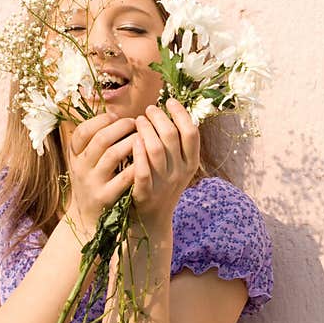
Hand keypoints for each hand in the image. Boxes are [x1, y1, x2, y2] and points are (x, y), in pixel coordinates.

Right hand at [65, 112, 137, 231]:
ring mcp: (93, 183)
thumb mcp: (85, 163)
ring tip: (143, 137)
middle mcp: (81, 168)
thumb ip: (94, 142)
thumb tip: (113, 114)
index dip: (101, 120)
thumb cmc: (94, 183)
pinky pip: (125, 177)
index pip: (82, 131)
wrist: (88, 220)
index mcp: (75, 157)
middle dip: (121, 127)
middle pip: (101, 139)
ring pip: (113, 154)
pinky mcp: (107, 197)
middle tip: (136, 123)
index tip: (115, 117)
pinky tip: (148, 158)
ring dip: (132, 142)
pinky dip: (138, 164)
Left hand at [132, 98, 200, 229]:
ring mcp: (163, 184)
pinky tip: (133, 140)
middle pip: (171, 136)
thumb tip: (172, 110)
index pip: (191, 132)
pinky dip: (138, 153)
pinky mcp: (145, 194)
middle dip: (158, 117)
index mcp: (190, 164)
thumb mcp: (177, 166)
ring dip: (145, 130)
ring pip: (156, 149)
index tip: (169, 101)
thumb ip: (177, 144)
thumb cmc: (162, 185)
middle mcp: (179, 173)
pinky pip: (143, 171)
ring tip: (138, 121)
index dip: (181, 113)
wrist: (152, 221)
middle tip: (148, 110)